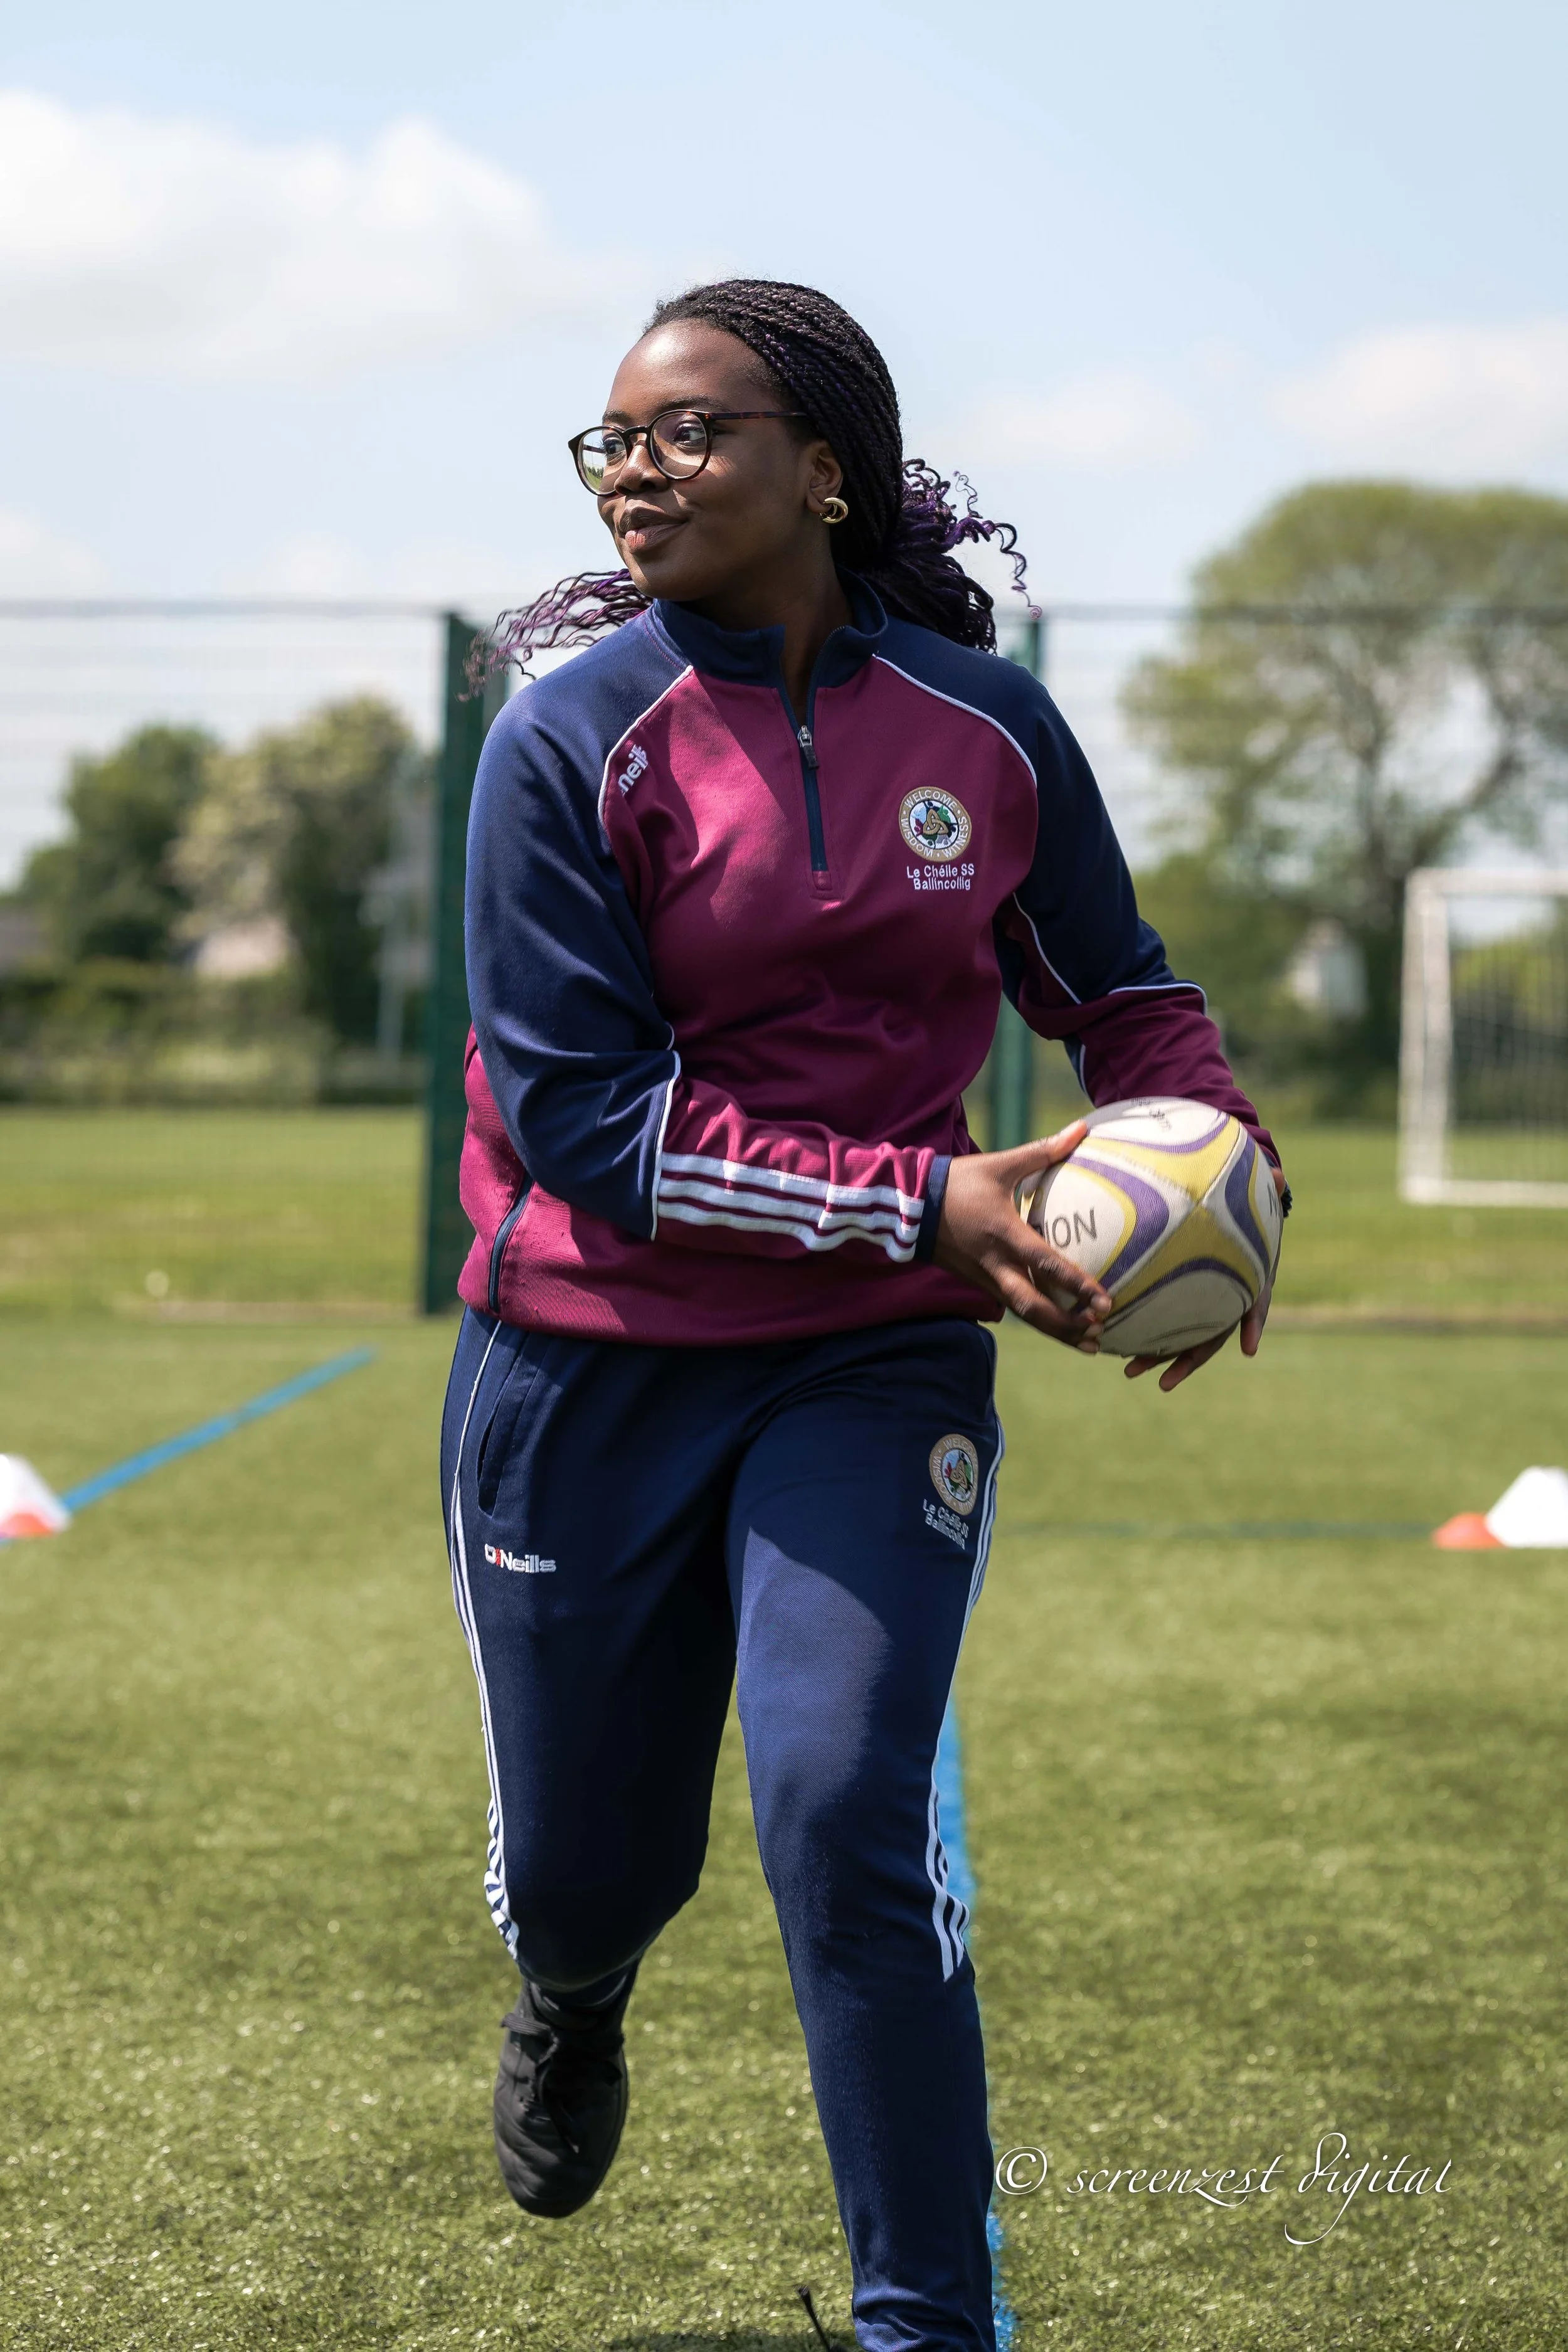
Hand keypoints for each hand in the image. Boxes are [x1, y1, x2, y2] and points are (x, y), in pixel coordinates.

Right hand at [933, 1123, 1112, 1350]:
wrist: (910, 1205)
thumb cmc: (958, 1182)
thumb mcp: (1000, 1165)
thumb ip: (1042, 1151)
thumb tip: (1081, 1129)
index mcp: (1004, 1234)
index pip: (1046, 1264)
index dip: (1077, 1285)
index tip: (1105, 1302)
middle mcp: (995, 1263)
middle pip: (1034, 1308)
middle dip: (1067, 1326)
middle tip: (1099, 1333)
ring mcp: (985, 1277)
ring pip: (1024, 1314)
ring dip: (1056, 1331)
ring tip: (1088, 1344)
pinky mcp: (978, 1282)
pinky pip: (1012, 1305)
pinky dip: (1038, 1319)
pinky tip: (1060, 1326)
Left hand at [1125, 1161, 1287, 1393]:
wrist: (1233, 1216)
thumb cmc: (1241, 1205)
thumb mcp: (1252, 1196)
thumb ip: (1266, 1187)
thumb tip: (1283, 1172)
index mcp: (1248, 1279)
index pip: (1255, 1303)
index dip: (1254, 1323)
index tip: (1249, 1348)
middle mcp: (1225, 1300)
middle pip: (1210, 1336)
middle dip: (1187, 1360)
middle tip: (1163, 1381)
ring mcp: (1202, 1305)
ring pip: (1181, 1337)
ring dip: (1158, 1357)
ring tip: (1128, 1370)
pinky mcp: (1179, 1301)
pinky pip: (1161, 1320)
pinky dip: (1140, 1333)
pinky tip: (1111, 1342)